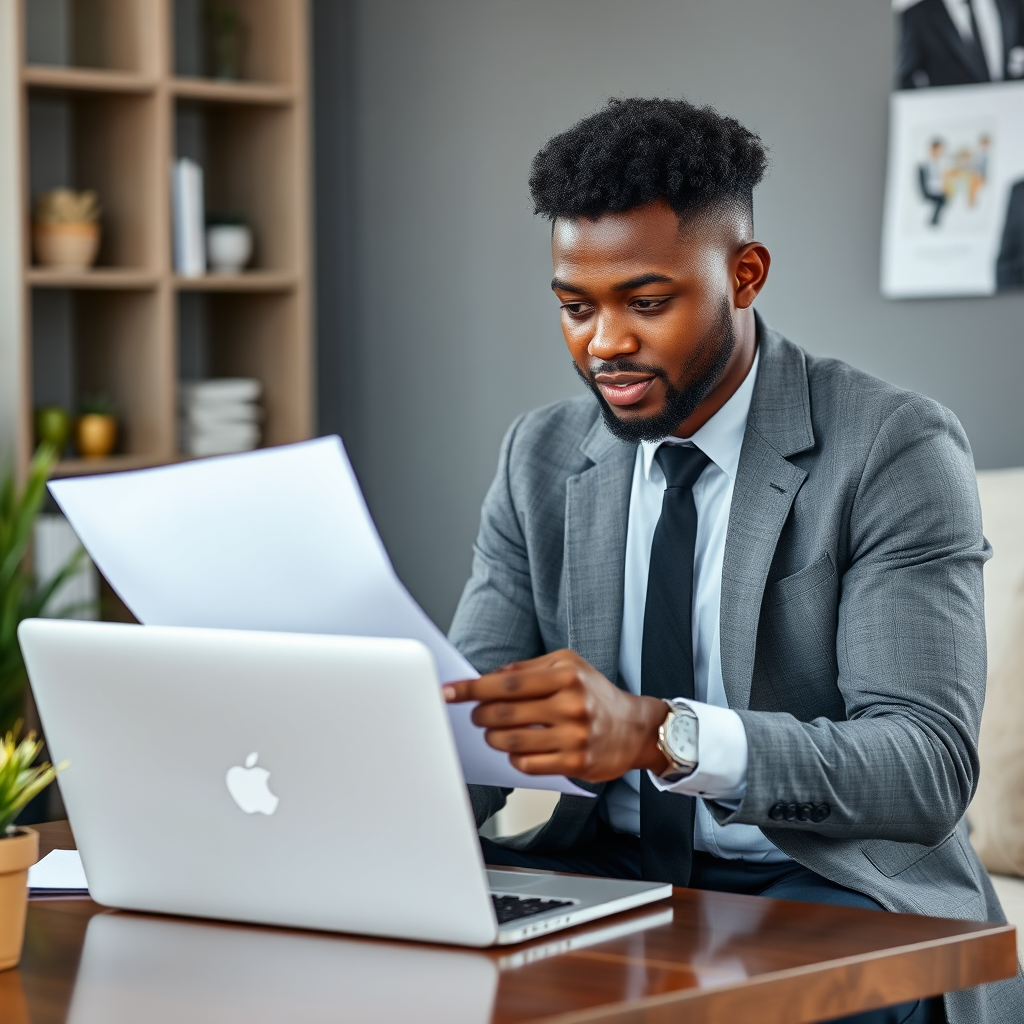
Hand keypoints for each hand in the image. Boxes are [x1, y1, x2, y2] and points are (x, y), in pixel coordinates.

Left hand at [442, 649, 668, 781]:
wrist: (635, 728)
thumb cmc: (595, 693)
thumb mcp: (567, 666)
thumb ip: (528, 669)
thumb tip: (488, 678)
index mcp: (566, 675)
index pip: (507, 683)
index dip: (472, 688)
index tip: (448, 692)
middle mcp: (571, 704)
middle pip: (504, 713)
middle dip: (480, 715)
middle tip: (476, 715)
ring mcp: (574, 736)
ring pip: (511, 742)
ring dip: (492, 738)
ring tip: (492, 732)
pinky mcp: (575, 763)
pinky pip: (527, 764)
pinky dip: (513, 757)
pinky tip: (517, 750)